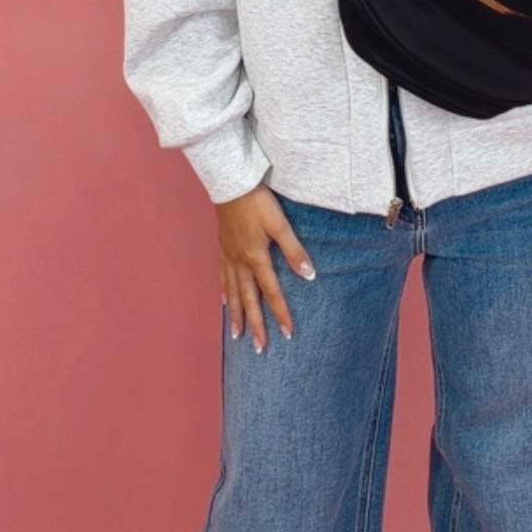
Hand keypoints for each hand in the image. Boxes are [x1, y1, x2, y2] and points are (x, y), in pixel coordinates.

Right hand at [215, 181, 316, 352]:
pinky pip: (222, 278)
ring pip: (232, 292)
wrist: (230, 183)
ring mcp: (228, 256)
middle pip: (248, 300)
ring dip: (237, 315)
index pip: (271, 293)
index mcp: (256, 258)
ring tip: (237, 335)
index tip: (287, 334)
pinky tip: (225, 302)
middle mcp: (240, 262)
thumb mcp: (279, 224)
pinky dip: (224, 293)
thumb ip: (294, 250)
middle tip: (258, 348)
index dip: (280, 314)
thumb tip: (309, 275)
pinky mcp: (222, 248)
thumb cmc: (256, 202)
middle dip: (255, 325)